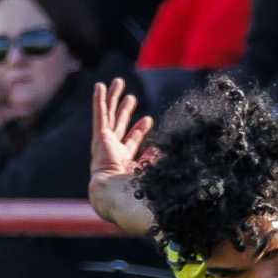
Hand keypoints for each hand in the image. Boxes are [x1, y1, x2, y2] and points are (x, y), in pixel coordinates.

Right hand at [89, 78, 158, 233]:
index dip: (140, 130)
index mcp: (124, 162)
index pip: (132, 141)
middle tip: (131, 96)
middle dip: (125, 109)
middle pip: (120, 125)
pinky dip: (99, 99)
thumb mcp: (153, 173)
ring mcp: (104, 144)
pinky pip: (99, 114)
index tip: (149, 119)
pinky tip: (99, 86)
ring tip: (117, 82)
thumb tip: (179, 157)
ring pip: (109, 115)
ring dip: (113, 98)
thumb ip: (161, 163)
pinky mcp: (99, 138)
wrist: (116, 194)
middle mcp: (112, 152)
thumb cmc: (135, 191)